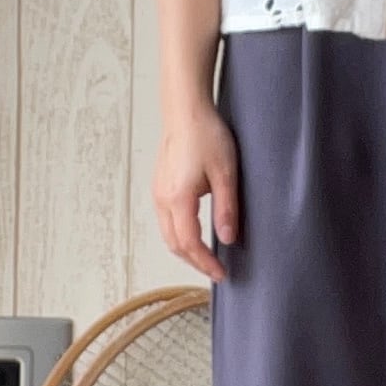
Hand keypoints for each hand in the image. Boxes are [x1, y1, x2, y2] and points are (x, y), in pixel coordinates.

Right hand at [153, 104, 239, 281]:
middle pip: (175, 245)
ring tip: (206, 258)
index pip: (190, 244)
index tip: (221, 274)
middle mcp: (162, 199)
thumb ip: (226, 208)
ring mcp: (158, 193)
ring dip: (186, 251)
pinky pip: (166, 221)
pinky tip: (195, 235)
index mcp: (178, 198)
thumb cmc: (206, 135)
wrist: (186, 111)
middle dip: (195, 262)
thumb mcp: (225, 173)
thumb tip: (228, 238)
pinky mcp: (159, 187)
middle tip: (215, 272)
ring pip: (168, 235)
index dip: (205, 263)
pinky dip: (179, 236)